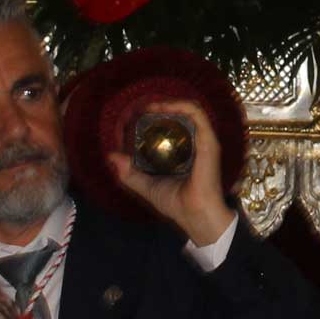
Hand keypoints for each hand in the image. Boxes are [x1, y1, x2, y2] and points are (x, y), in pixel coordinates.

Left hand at [107, 98, 234, 247]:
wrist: (194, 216)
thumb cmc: (176, 204)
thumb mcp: (146, 186)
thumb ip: (129, 172)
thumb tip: (111, 155)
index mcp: (186, 151)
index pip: (173, 124)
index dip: (155, 116)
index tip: (136, 115)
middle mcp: (196, 143)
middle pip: (181, 114)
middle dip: (160, 106)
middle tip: (140, 108)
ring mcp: (204, 140)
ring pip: (189, 109)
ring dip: (168, 103)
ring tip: (149, 106)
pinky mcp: (208, 142)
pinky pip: (196, 114)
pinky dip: (179, 106)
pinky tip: (162, 108)